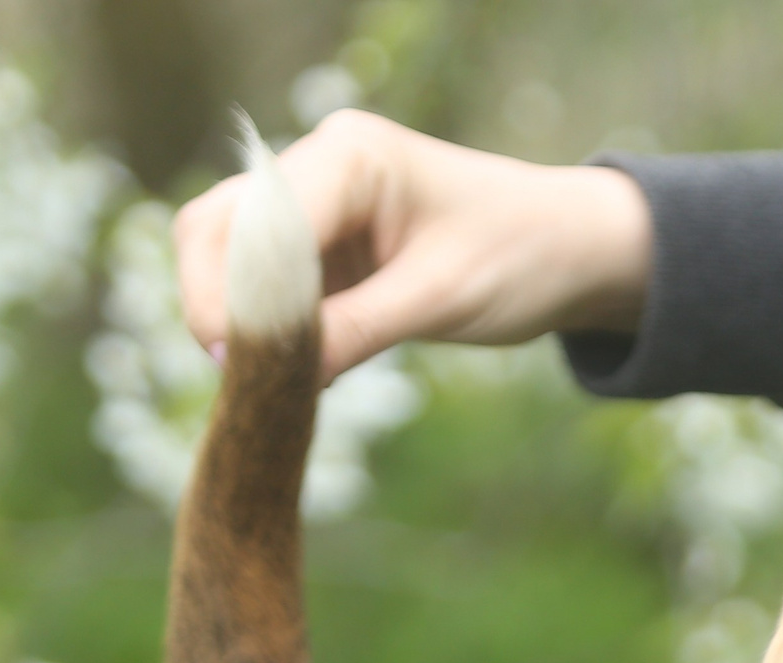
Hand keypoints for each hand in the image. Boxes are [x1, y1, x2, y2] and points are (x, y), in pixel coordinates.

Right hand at [173, 111, 651, 379]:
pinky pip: (263, 288)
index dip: (230, 297)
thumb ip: (355, 331)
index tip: (238, 368)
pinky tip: (296, 375)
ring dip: (234, 322)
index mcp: (350, 156)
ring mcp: (316, 205)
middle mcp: (319, 166)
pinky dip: (265, 332)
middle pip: (214, 228)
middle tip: (240, 381)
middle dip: (213, 306)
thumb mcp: (440, 300)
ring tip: (266, 384)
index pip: (252, 222)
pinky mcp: (323, 247)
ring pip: (226, 257)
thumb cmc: (520, 256)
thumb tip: (272, 376)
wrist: (568, 249)